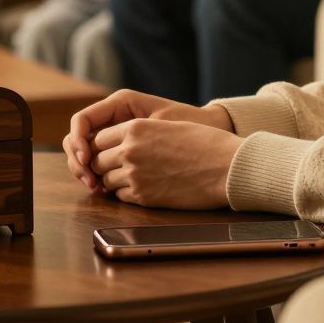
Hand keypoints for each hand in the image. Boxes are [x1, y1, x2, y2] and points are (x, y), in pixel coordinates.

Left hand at [63, 89, 233, 191]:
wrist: (226, 166)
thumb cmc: (204, 142)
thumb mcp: (167, 126)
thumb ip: (141, 132)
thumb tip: (121, 142)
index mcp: (135, 128)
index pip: (98, 138)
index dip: (101, 146)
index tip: (109, 152)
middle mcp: (130, 150)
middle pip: (97, 160)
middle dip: (103, 165)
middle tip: (116, 168)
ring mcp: (135, 175)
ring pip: (106, 181)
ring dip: (114, 181)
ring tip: (132, 178)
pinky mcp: (144, 197)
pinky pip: (121, 197)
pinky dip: (126, 194)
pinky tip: (142, 188)